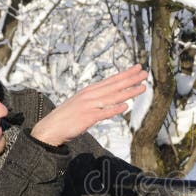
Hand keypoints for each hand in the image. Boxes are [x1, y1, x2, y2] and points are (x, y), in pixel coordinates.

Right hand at [31, 64, 146, 145]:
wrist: (51, 127)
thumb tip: (113, 100)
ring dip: (128, 92)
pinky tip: (125, 106)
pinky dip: (114, 109)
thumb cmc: (67, 117)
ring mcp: (89, 106)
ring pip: (113, 97)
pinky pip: (103, 113)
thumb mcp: (82, 103)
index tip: (138, 68)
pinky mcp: (87, 117)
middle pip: (115, 86)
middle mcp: (91, 95)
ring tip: (142, 87)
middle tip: (145, 73)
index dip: (126, 74)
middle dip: (131, 79)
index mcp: (90, 91)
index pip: (111, 80)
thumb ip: (97, 100)